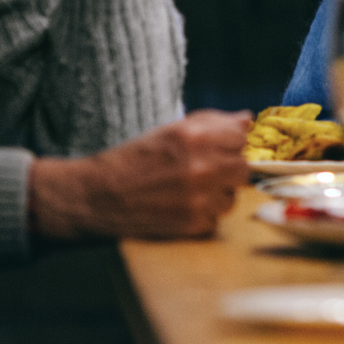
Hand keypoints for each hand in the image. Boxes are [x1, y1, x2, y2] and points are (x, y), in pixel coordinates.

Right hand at [28, 111, 251, 241]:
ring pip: (231, 196)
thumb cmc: (134, 160)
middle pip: (242, 169)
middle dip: (227, 170)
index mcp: (195, 136)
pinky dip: (203, 215)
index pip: (241, 137)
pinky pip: (216, 218)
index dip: (230, 143)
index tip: (218, 148)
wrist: (98, 195)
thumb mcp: (170, 130)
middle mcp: (201, 167)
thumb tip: (246, 120)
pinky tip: (181, 207)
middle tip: (204, 172)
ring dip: (216, 195)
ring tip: (189, 191)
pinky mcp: (193, 224)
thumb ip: (212, 122)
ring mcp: (199, 198)